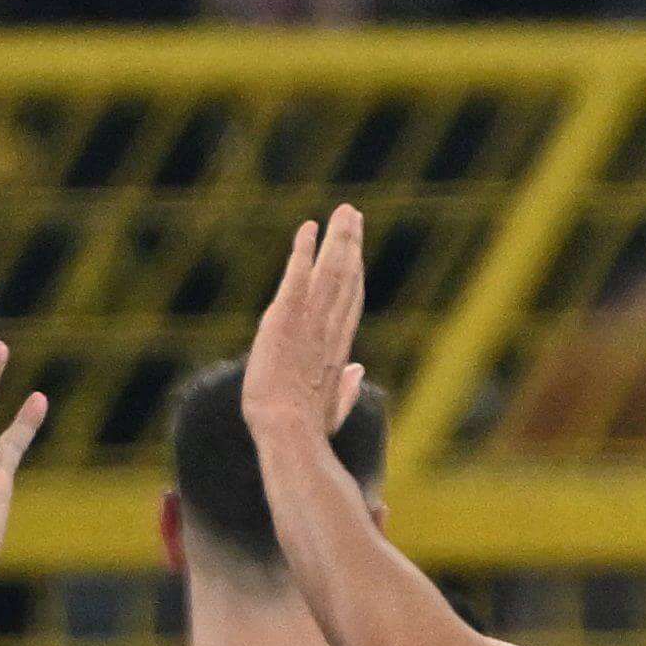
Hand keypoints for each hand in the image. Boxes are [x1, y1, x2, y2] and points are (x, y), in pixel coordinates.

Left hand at [248, 205, 371, 450]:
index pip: (349, 304)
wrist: (289, 434)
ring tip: (343, 212)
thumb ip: (347, 389)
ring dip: (337, 239)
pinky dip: (303, 251)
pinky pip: (297, 277)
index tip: (356, 252)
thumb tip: (359, 370)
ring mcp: (309, 323)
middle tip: (353, 214)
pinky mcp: (286, 320)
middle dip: (350, 244)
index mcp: (337, 351)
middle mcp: (328, 330)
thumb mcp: (331, 411)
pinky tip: (308, 228)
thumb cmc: (307, 431)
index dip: (355, 274)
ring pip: (330, 272)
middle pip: (345, 278)